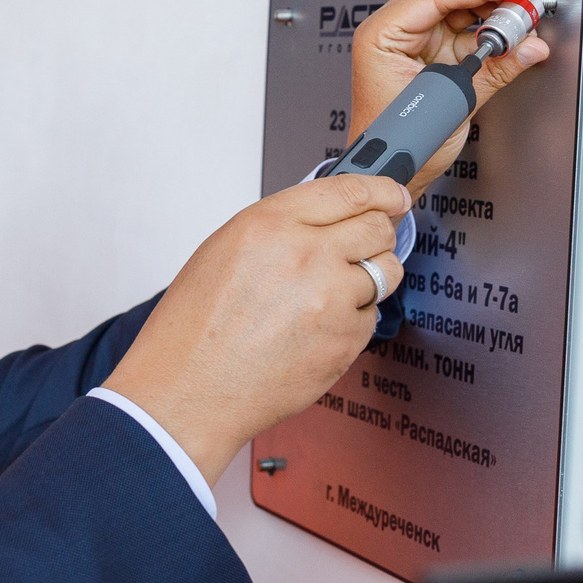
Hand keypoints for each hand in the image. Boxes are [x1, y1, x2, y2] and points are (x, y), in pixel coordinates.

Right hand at [102, 173, 410, 482]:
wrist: (189, 391)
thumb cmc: (196, 326)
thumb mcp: (225, 250)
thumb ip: (283, 227)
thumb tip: (330, 219)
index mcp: (271, 225)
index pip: (350, 191)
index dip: (381, 191)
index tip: (393, 196)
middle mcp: (307, 256)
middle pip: (378, 229)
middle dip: (376, 236)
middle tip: (360, 249)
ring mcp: (331, 301)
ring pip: (385, 274)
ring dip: (367, 280)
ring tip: (326, 299)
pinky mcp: (345, 342)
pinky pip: (370, 318)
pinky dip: (351, 322)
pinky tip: (313, 332)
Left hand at [348, 0, 551, 192]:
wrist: (388, 172)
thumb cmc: (398, 145)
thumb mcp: (452, 106)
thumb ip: (494, 71)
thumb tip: (529, 47)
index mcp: (382, 35)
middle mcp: (393, 29)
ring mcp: (410, 37)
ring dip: (490, 3)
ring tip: (519, 19)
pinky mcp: (428, 48)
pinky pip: (461, 23)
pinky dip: (487, 24)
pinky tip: (507, 33)